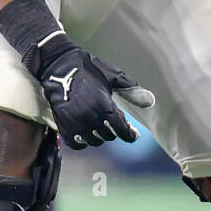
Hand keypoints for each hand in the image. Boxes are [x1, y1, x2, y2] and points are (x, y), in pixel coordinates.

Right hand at [36, 42, 154, 150]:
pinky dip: (82, 141)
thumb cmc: (88, 69)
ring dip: (98, 136)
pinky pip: (76, 144)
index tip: (133, 135)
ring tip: (98, 125)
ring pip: (94, 141)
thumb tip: (150, 101)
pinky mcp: (63, 127)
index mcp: (105, 106)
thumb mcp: (113, 76)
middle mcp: (91, 118)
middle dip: (113, 130)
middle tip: (111, 121)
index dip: (129, 135)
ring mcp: (76, 124)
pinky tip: (84, 133)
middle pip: (109, 136)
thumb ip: (131, 90)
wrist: (59, 66)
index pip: (122, 130)